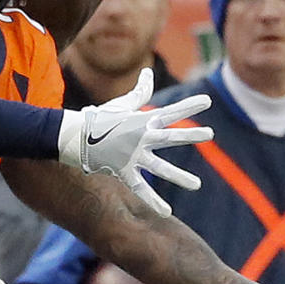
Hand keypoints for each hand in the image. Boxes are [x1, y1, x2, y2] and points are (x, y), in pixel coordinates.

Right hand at [57, 67, 212, 215]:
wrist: (75, 136)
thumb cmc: (100, 118)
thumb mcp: (121, 104)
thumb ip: (140, 92)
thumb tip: (148, 72)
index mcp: (141, 121)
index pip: (170, 111)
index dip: (188, 106)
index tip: (207, 100)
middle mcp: (140, 138)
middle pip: (170, 137)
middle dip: (190, 135)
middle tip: (210, 134)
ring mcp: (133, 156)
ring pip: (159, 167)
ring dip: (179, 176)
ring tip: (197, 185)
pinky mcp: (124, 170)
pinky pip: (140, 188)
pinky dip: (153, 201)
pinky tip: (167, 211)